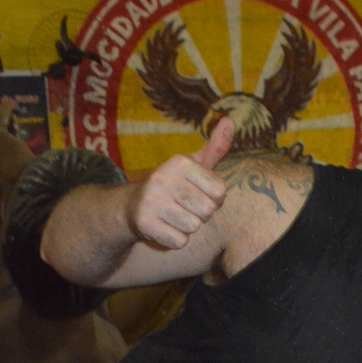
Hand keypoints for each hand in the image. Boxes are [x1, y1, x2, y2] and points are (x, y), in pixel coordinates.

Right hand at [125, 117, 233, 248]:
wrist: (131, 206)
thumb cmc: (172, 186)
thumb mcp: (193, 165)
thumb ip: (215, 147)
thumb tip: (230, 121)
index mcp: (180, 162)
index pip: (220, 192)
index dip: (214, 200)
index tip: (198, 194)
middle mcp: (163, 177)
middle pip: (208, 211)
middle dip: (201, 215)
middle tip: (184, 207)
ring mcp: (152, 200)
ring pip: (194, 227)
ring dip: (187, 227)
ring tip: (173, 216)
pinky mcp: (144, 223)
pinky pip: (179, 241)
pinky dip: (175, 239)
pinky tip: (164, 227)